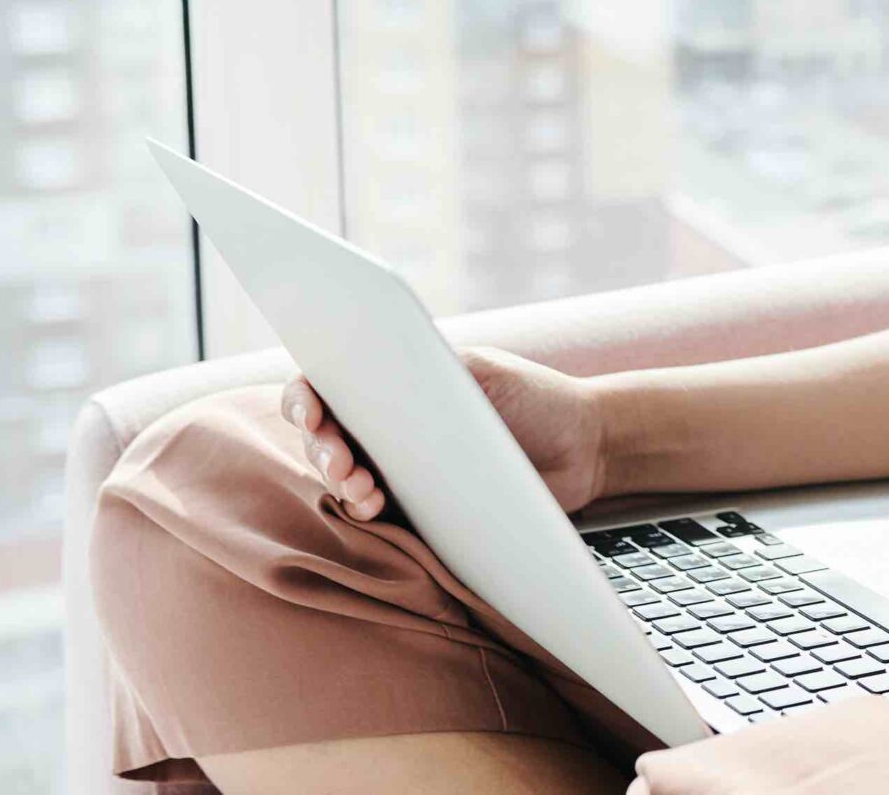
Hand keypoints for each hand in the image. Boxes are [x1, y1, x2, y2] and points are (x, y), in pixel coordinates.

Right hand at [280, 344, 607, 519]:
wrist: (583, 449)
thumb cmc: (535, 397)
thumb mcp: (483, 373)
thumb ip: (430, 373)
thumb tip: (374, 387)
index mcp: (395, 384)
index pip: (330, 385)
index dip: (305, 398)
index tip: (310, 413)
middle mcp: (387, 428)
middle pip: (325, 437)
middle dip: (321, 450)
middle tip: (342, 464)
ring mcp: (399, 471)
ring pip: (343, 479)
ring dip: (339, 483)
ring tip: (361, 488)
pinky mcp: (417, 511)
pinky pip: (376, 516)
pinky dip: (363, 513)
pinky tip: (373, 509)